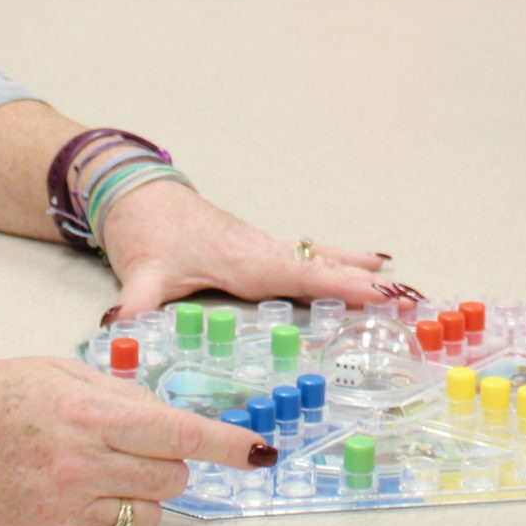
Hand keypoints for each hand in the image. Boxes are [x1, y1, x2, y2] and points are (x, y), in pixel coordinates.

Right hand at [0, 356, 273, 525]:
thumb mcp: (56, 373)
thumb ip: (117, 393)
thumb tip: (165, 415)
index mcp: (87, 413)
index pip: (178, 434)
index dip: (227, 445)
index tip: (258, 452)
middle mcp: (82, 464)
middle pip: (173, 476)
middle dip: (171, 461)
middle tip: (139, 445)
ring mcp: (66, 506)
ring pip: (149, 510)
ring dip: (143, 490)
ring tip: (100, 468)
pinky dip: (107, 514)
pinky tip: (72, 490)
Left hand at [95, 180, 410, 320]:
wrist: (135, 191)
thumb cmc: (145, 227)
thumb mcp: (139, 273)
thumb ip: (134, 307)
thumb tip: (121, 334)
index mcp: (243, 260)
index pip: (298, 275)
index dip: (336, 285)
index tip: (374, 293)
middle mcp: (260, 250)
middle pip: (320, 266)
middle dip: (361, 283)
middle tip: (404, 299)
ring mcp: (262, 245)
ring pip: (318, 257)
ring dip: (357, 270)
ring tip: (399, 283)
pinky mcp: (257, 245)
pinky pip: (308, 254)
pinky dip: (339, 259)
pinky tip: (364, 262)